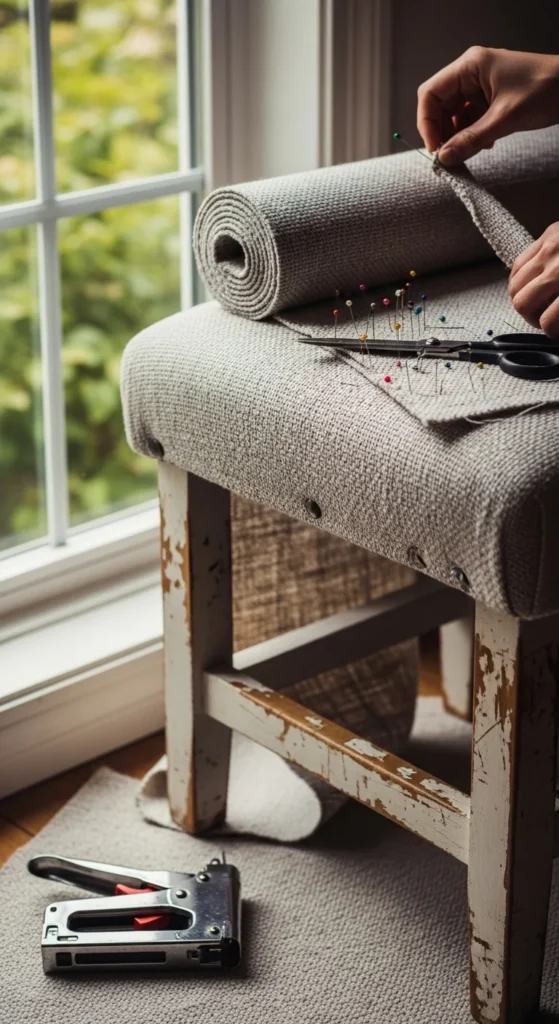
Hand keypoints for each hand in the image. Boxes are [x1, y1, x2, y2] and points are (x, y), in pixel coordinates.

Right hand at [417, 46, 558, 166]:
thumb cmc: (545, 90)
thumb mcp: (504, 119)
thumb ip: (471, 139)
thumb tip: (444, 158)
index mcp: (470, 66)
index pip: (430, 94)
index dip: (427, 123)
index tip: (435, 149)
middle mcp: (471, 73)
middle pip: (439, 106)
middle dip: (442, 133)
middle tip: (449, 156)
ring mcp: (480, 85)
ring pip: (454, 115)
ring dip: (458, 136)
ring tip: (472, 150)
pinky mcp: (490, 97)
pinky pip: (470, 118)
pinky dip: (472, 133)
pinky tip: (485, 143)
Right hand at [508, 223, 558, 337]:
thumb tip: (556, 326)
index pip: (548, 321)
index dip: (551, 332)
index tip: (554, 332)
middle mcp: (558, 265)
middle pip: (522, 303)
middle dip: (532, 317)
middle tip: (544, 317)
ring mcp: (550, 247)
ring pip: (514, 284)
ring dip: (524, 298)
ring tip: (540, 300)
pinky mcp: (547, 234)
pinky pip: (519, 264)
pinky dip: (522, 279)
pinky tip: (535, 283)